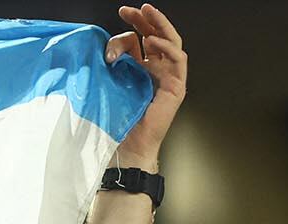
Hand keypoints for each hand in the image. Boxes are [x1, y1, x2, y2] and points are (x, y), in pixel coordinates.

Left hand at [108, 5, 187, 168]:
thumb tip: (109, 47)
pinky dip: (166, 47)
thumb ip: (114, 61)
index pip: (142, 38)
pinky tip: (151, 41)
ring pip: (172, 42)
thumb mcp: (111, 81)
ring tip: (147, 14)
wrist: (127, 146)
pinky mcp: (177, 87)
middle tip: (133, 9)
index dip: (134, 24)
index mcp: (143, 68)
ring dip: (160, 26)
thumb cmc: (118, 119)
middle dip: (146, 19)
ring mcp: (170, 78)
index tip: (121, 12)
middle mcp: (158, 71)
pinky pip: (178, 59)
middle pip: (158, 36)